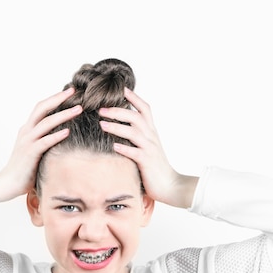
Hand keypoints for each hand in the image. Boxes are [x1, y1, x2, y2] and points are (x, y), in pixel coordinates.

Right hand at [0, 88, 81, 204]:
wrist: (7, 183)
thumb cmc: (24, 169)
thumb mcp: (36, 150)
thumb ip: (45, 141)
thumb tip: (65, 136)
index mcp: (28, 129)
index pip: (41, 108)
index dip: (54, 98)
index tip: (69, 92)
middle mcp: (26, 131)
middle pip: (42, 108)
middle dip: (58, 99)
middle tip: (73, 91)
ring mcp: (27, 142)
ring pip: (45, 123)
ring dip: (63, 114)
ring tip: (78, 109)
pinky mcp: (29, 154)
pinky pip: (44, 142)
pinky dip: (56, 136)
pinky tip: (68, 131)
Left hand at [98, 88, 196, 207]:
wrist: (171, 185)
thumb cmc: (155, 167)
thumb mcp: (148, 148)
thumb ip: (137, 137)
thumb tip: (121, 128)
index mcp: (151, 131)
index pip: (144, 108)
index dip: (134, 97)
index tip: (121, 88)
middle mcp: (151, 137)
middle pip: (136, 117)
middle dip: (118, 110)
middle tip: (100, 109)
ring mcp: (150, 149)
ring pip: (133, 132)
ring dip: (116, 127)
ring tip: (102, 124)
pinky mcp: (147, 162)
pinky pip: (135, 153)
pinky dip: (124, 148)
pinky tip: (113, 146)